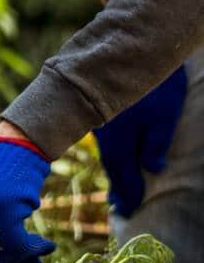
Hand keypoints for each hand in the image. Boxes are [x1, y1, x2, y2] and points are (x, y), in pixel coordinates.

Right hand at [94, 65, 187, 217]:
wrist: (133, 50)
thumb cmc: (155, 86)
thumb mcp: (163, 118)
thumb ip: (154, 146)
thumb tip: (153, 170)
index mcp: (118, 142)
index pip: (124, 175)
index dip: (130, 194)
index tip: (131, 212)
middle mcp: (104, 136)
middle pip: (112, 167)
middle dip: (119, 188)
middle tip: (122, 208)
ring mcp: (100, 124)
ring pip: (108, 155)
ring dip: (114, 173)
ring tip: (118, 190)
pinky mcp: (99, 113)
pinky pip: (106, 143)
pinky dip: (112, 156)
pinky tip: (115, 158)